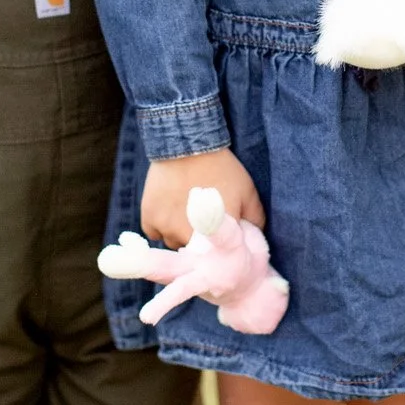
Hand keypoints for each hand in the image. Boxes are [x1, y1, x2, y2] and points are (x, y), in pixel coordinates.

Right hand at [141, 150, 265, 249]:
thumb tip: (254, 242)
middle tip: (203, 223)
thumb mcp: (249, 193)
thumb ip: (255, 222)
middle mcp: (188, 237)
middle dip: (200, 243)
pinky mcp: (149, 219)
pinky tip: (169, 207)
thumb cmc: (222, 168)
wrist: (187, 143)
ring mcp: (166, 229)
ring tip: (185, 211)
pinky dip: (161, 224)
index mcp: (215, 237)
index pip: (217, 261)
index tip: (219, 244)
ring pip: (173, 243)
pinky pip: (155, 233)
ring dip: (179, 233)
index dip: (218, 254)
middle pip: (194, 254)